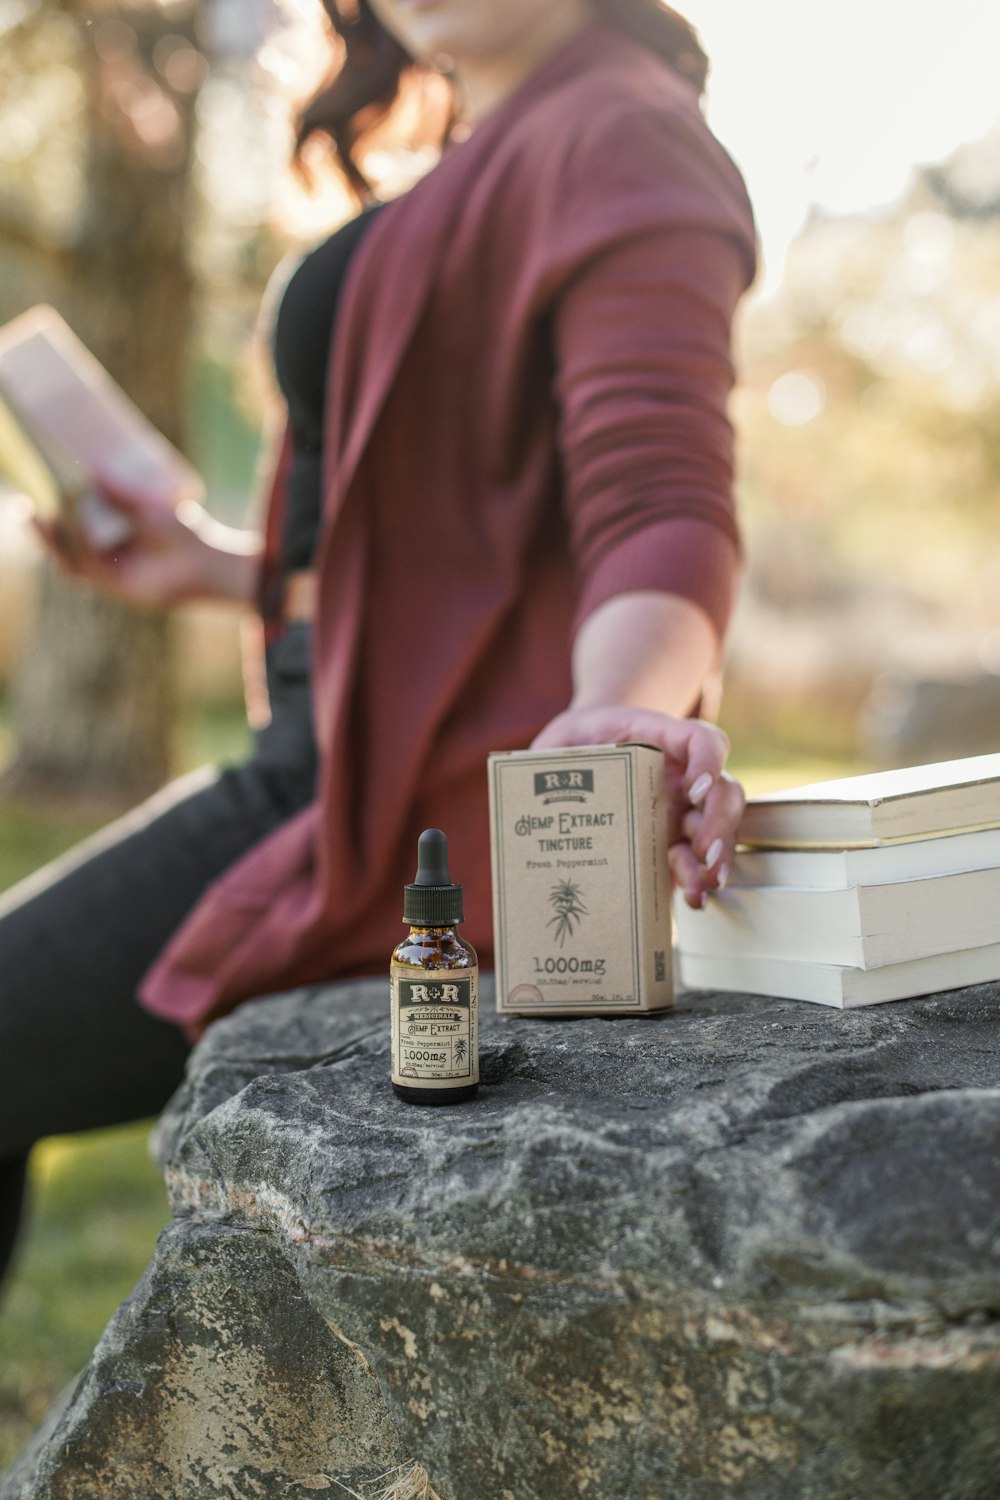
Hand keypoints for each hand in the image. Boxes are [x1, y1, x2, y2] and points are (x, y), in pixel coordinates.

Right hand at [29, 479, 260, 609]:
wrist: (209, 563)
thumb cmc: (185, 534)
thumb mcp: (149, 506)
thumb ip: (123, 491)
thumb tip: (94, 466)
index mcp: (110, 541)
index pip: (69, 531)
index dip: (47, 516)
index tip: (31, 491)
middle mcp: (106, 561)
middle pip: (61, 547)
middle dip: (38, 528)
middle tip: (21, 503)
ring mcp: (109, 576)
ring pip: (68, 560)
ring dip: (49, 539)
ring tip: (36, 513)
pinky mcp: (116, 588)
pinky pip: (87, 568)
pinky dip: (78, 547)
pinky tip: (70, 524)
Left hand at [531, 705, 744, 909]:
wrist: (581, 758)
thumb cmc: (575, 746)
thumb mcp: (561, 740)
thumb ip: (547, 757)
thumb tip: (516, 785)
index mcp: (662, 742)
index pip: (702, 741)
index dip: (708, 760)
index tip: (694, 784)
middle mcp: (682, 778)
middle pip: (723, 792)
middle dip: (718, 823)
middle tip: (703, 850)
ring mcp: (680, 812)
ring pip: (718, 829)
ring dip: (718, 857)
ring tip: (704, 883)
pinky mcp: (669, 844)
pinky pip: (694, 861)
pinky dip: (696, 881)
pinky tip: (691, 899)